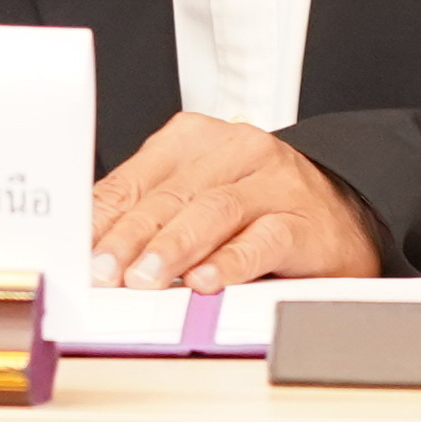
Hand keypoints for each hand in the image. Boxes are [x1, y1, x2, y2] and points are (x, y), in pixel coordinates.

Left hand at [90, 116, 386, 292]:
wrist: (343, 216)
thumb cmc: (258, 208)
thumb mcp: (196, 199)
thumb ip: (149, 216)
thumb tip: (92, 251)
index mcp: (196, 140)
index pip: (136, 179)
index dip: (103, 219)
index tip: (77, 252)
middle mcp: (235, 151)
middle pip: (170, 196)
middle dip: (130, 238)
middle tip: (104, 272)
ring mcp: (273, 183)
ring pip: (212, 211)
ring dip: (173, 248)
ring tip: (145, 280)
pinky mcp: (303, 220)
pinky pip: (263, 239)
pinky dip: (230, 262)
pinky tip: (206, 281)